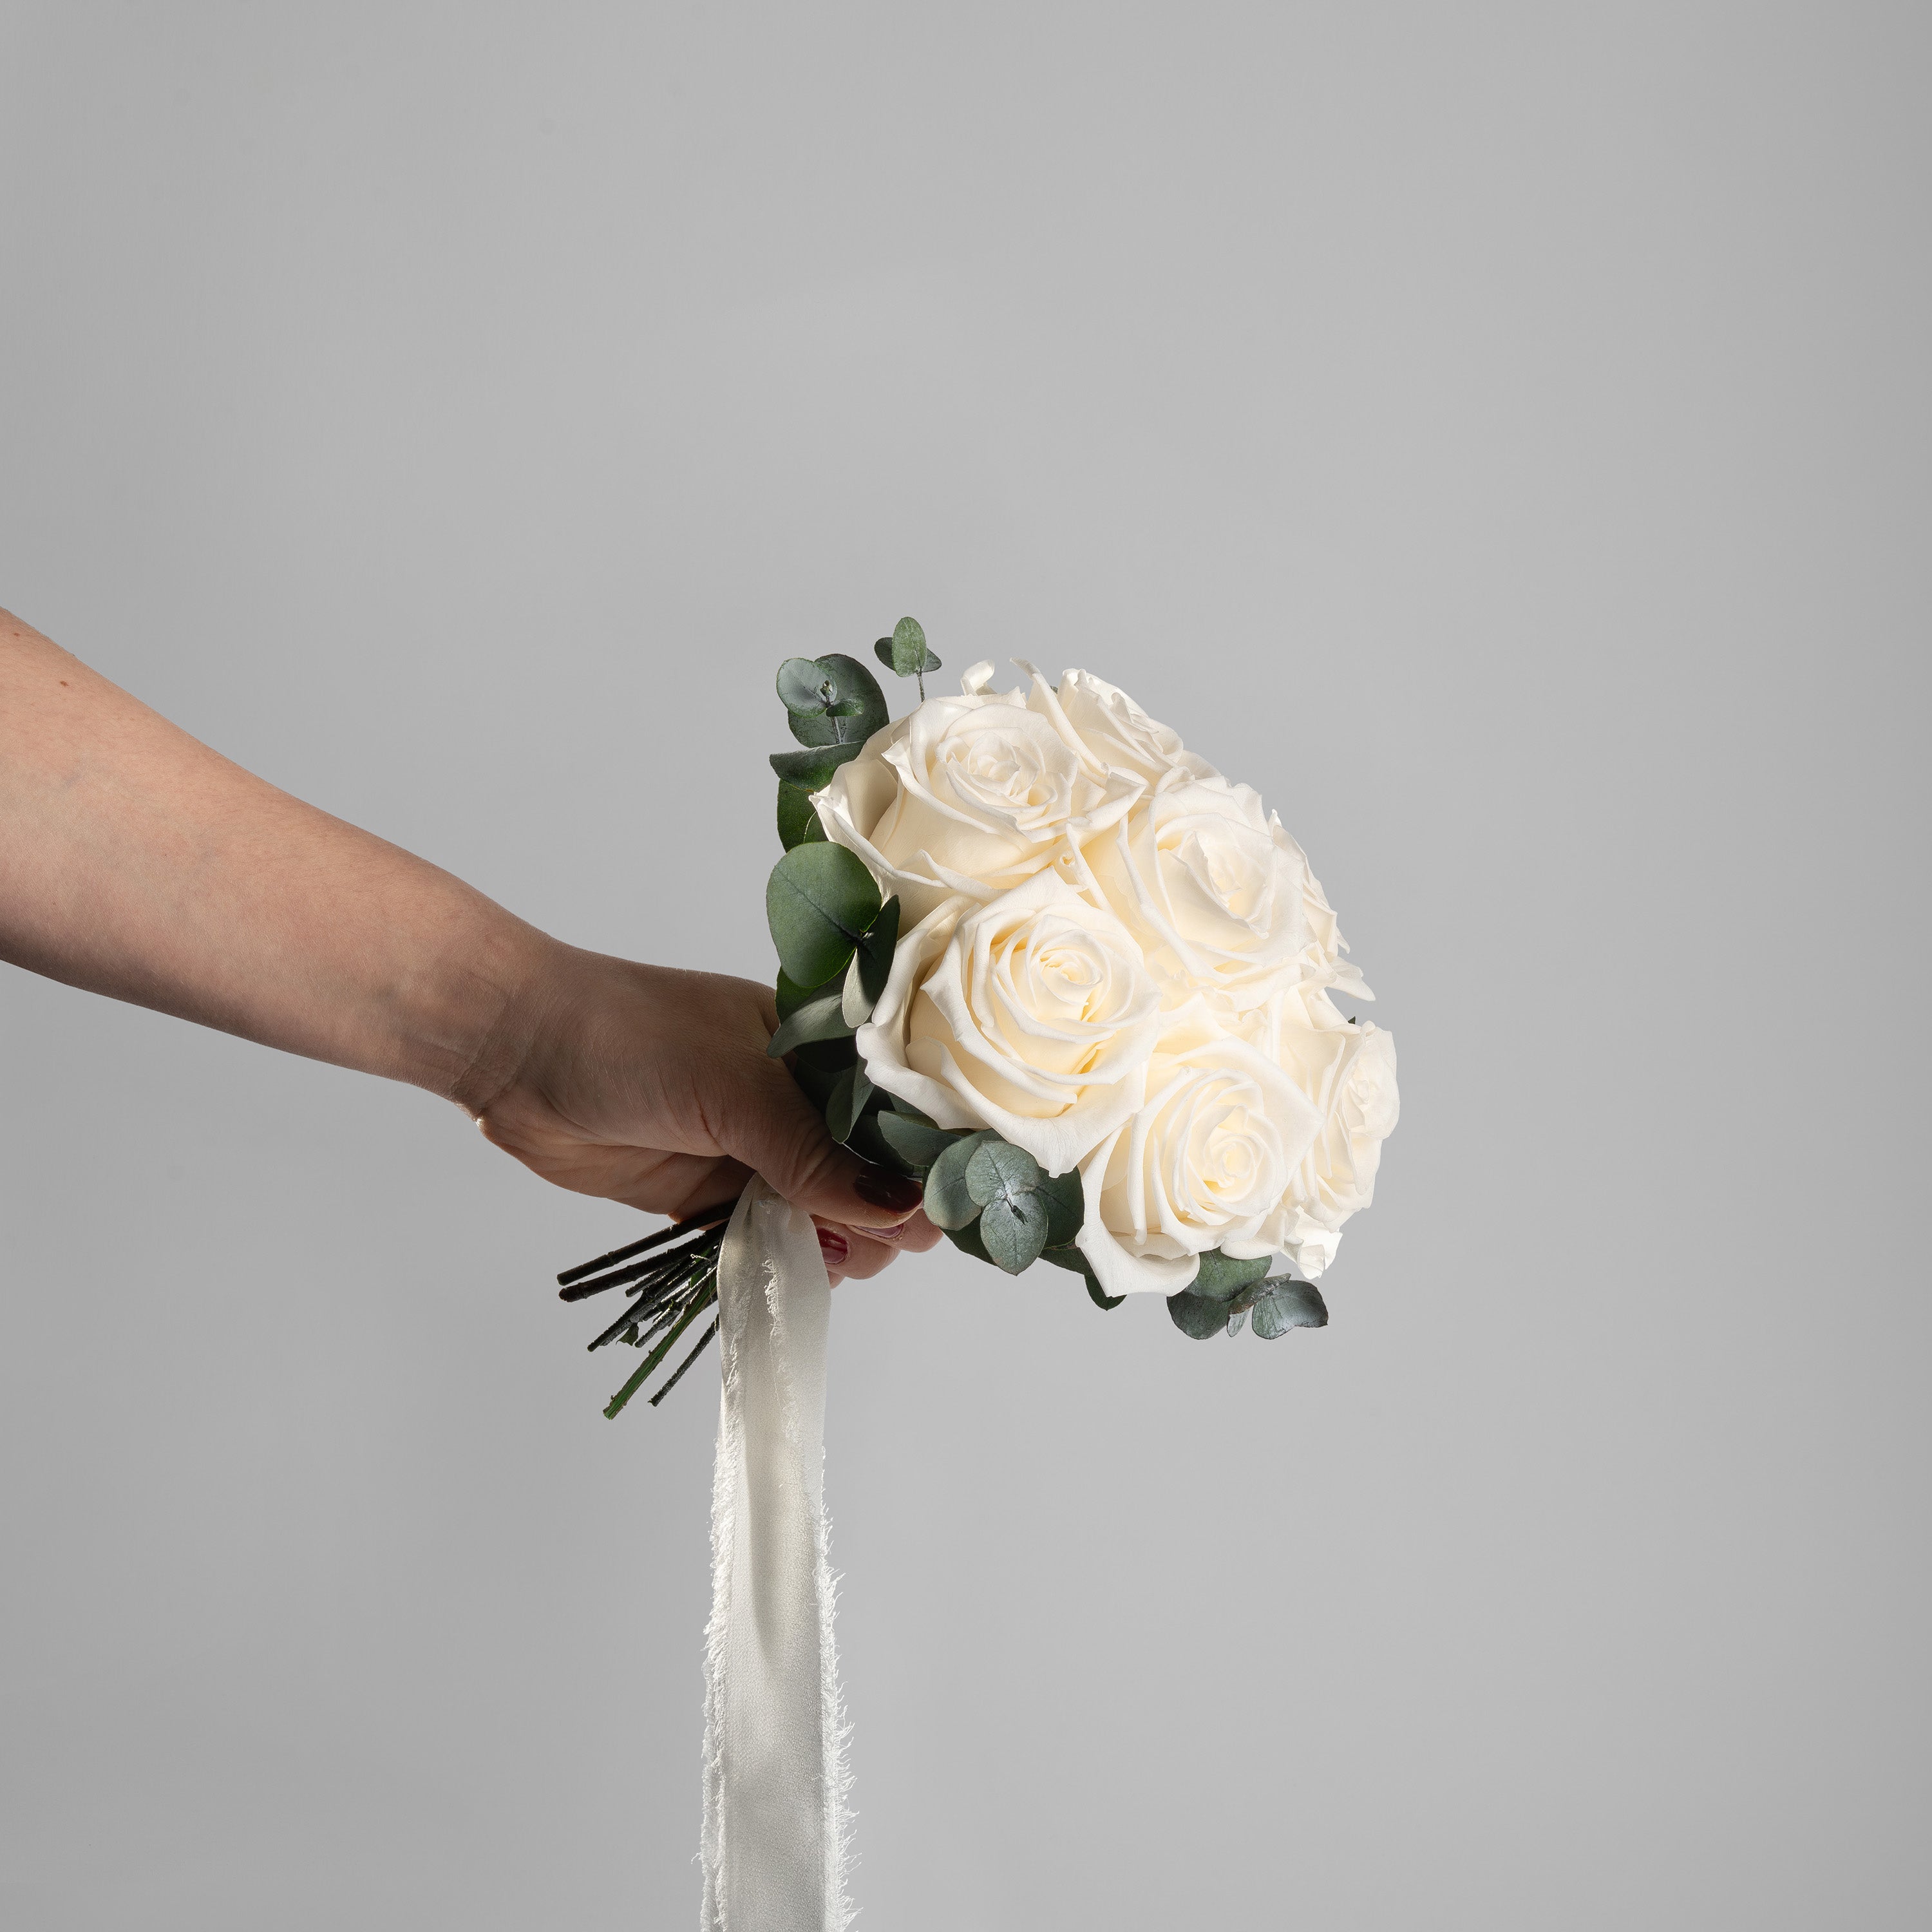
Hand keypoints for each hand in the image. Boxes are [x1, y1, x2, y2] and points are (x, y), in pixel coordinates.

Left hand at [468, 947, 940, 1283]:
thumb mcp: (734, 1087)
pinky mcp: (713, 1195)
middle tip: (876, 1240)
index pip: (897, 1109)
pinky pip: (770, 1238)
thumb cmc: (628, 1037)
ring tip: (826, 1256)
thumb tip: (898, 1208)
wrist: (517, 1053)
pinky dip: (786, 1261)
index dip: (923, 1157)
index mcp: (818, 1048)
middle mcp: (796, 1100)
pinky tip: (797, 1274)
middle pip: (871, 1172)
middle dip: (883, 1212)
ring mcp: (755, 1149)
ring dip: (835, 1243)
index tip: (940, 1204)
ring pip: (825, 1214)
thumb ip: (812, 1154)